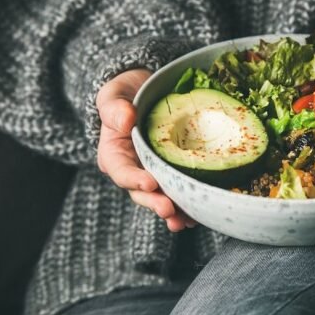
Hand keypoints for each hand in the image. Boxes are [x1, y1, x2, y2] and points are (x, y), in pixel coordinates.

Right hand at [96, 69, 194, 231]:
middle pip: (142, 192)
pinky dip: (189, 203)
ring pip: (162, 197)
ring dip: (174, 211)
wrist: (147, 92)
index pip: (121, 171)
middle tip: (169, 210)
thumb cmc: (127, 94)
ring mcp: (154, 174)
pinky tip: (200, 211)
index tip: (149, 183)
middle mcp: (134, 169)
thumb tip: (125, 120)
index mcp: (115, 154)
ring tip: (185, 221)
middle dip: (156, 203)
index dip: (134, 179)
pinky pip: (180, 191)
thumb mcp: (114, 95)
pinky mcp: (173, 173)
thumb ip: (114, 108)